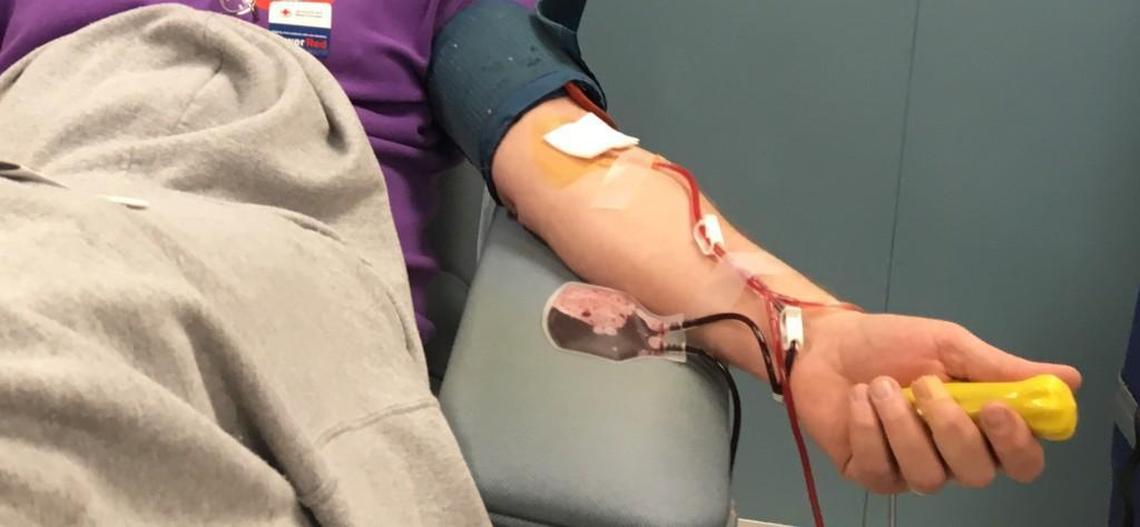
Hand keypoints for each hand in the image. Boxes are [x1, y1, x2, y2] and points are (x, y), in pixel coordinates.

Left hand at [789, 310, 1080, 493]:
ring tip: (879, 384)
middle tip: (924, 384)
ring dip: (902, 424)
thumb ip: (1002, 368)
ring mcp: (910, 469)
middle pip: (977, 475)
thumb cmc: (891, 343)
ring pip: (928, 477)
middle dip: (951, 429)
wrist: (825, 343)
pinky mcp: (871, 473)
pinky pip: (881, 470)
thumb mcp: (949, 345)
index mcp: (982, 426)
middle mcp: (951, 456)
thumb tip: (1070, 379)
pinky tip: (858, 399)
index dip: (1017, 444)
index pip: (1021, 460)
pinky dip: (868, 429)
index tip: (996, 409)